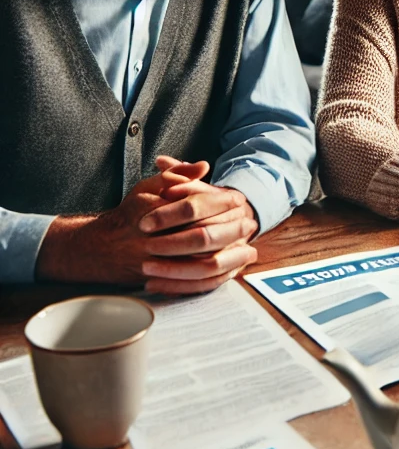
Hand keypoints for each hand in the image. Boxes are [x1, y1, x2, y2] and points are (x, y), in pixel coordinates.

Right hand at [36, 157, 257, 293]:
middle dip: (229, 230)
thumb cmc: (130, 214)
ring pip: (197, 263)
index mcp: (149, 209)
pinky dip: (215, 276)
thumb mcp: (148, 187)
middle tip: (249, 222)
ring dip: (227, 256)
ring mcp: (153, 261)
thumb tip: (204, 165)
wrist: (99, 248)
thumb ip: (177, 175)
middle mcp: (150, 238)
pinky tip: (233, 268)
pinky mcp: (158, 279)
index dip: (219, 202)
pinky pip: (191, 283)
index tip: (238, 198)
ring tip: (248, 246)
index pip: (192, 206)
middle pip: (199, 237)